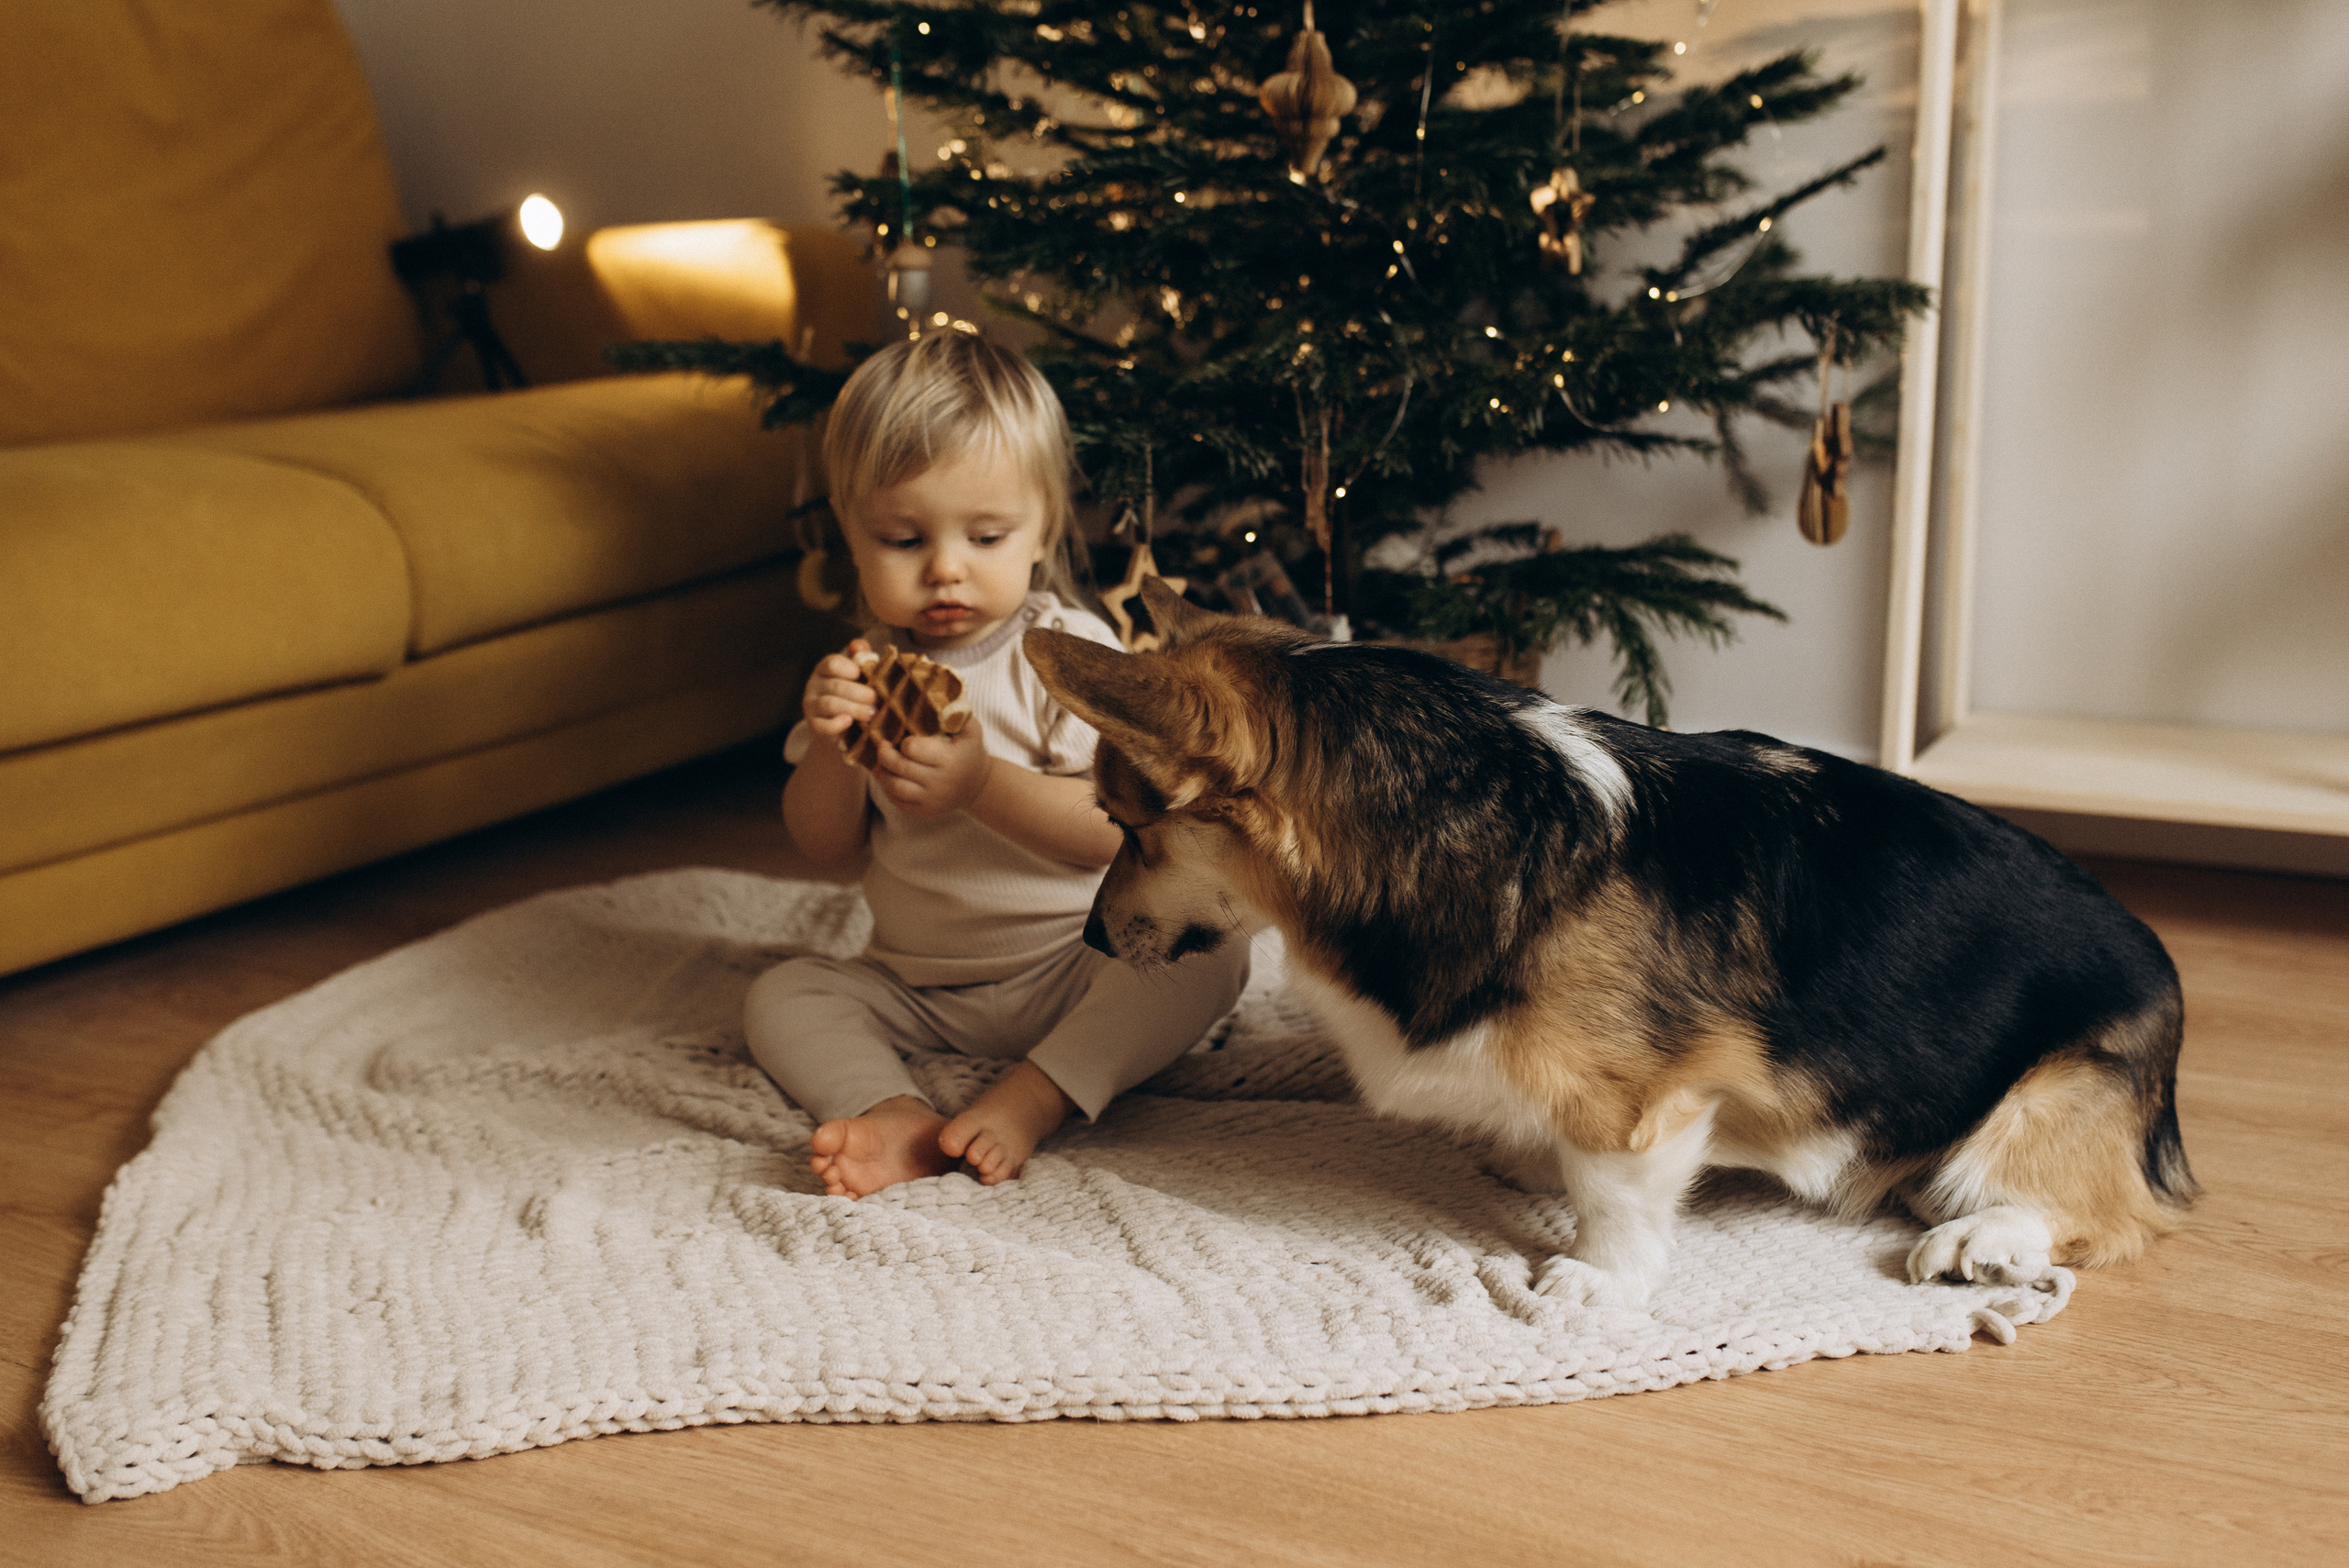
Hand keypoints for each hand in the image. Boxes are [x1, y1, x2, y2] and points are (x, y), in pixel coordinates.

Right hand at [803, 639, 877, 739]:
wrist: (841, 729)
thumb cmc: (854, 695)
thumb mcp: (858, 676)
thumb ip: (861, 658)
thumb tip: (858, 645)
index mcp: (824, 669)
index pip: (831, 663)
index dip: (848, 668)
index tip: (863, 675)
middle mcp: (814, 685)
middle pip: (835, 686)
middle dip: (859, 692)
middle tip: (876, 699)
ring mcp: (811, 706)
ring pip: (830, 704)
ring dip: (854, 708)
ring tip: (871, 713)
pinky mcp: (813, 725)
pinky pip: (822, 726)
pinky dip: (836, 724)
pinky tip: (850, 722)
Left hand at [871, 722, 992, 817]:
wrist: (979, 786)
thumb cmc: (971, 751)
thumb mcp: (971, 729)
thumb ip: (957, 712)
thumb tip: (937, 694)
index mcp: (950, 760)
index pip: (914, 750)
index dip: (905, 743)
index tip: (905, 739)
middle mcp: (940, 782)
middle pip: (901, 768)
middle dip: (885, 756)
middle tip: (882, 747)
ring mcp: (933, 799)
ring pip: (896, 788)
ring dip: (882, 774)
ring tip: (880, 764)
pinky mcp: (926, 811)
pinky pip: (899, 803)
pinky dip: (888, 791)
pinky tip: (889, 779)